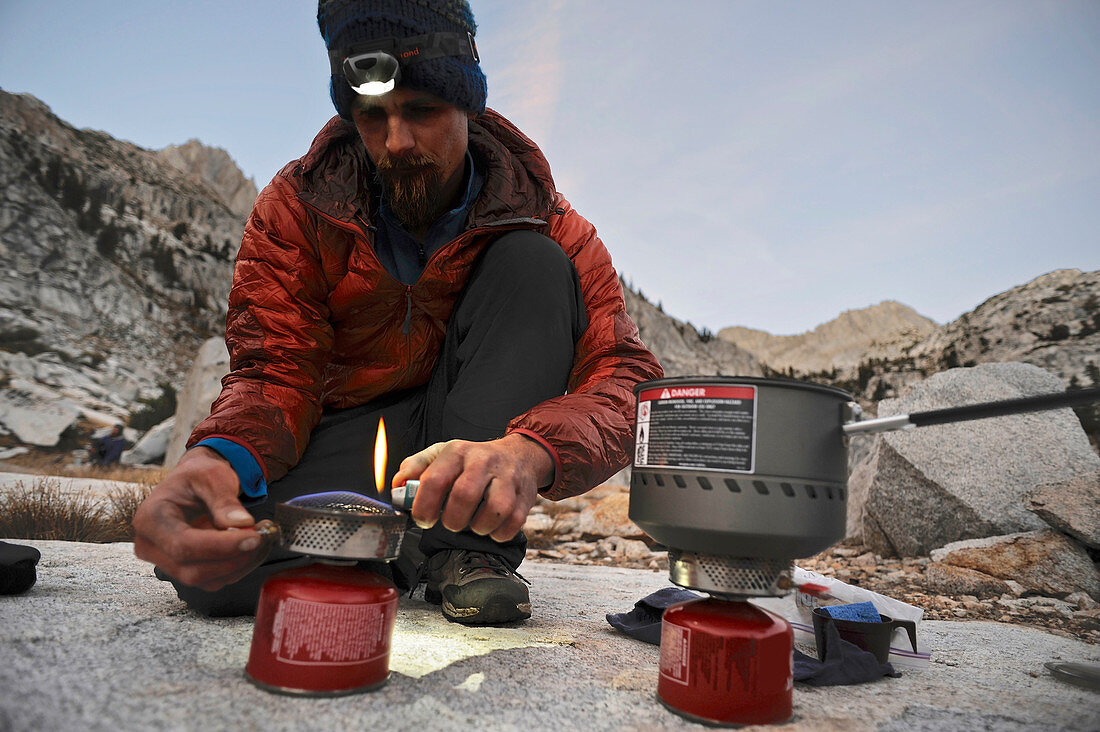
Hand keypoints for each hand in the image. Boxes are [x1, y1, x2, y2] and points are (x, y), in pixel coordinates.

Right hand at [132, 447, 272, 590]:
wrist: (194, 483)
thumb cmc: (198, 475)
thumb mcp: (212, 475)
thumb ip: (225, 500)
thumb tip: (242, 525)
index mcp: (151, 519)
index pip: (183, 545)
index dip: (221, 547)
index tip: (254, 537)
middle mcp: (151, 546)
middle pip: (192, 570)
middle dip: (233, 559)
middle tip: (263, 537)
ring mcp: (165, 562)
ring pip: (204, 580)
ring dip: (240, 565)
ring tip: (261, 537)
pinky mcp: (184, 570)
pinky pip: (213, 580)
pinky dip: (237, 567)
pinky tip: (251, 547)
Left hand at [392, 434, 552, 541]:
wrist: (518, 455)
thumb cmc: (474, 460)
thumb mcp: (442, 454)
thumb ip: (416, 468)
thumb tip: (396, 487)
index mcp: (457, 452)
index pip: (435, 479)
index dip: (424, 506)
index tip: (423, 519)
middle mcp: (483, 461)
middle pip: (465, 496)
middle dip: (452, 520)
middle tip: (450, 524)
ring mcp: (507, 478)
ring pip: (494, 511)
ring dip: (478, 527)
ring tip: (473, 524)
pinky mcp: (525, 496)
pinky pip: (512, 524)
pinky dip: (498, 533)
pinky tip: (491, 527)